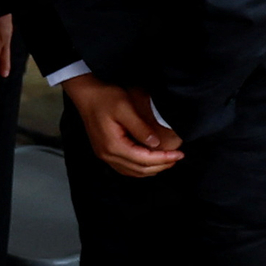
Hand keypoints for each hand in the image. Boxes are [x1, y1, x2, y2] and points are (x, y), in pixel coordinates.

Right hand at [64, 73, 182, 176]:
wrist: (86, 94)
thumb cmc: (104, 97)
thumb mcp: (125, 108)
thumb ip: (140, 127)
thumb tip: (155, 143)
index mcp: (113, 145)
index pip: (144, 160)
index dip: (163, 158)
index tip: (179, 154)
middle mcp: (108, 154)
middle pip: (139, 169)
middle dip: (161, 165)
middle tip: (177, 158)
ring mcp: (105, 155)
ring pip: (133, 171)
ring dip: (152, 168)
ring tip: (167, 160)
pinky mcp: (105, 152)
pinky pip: (125, 167)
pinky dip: (140, 167)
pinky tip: (150, 161)